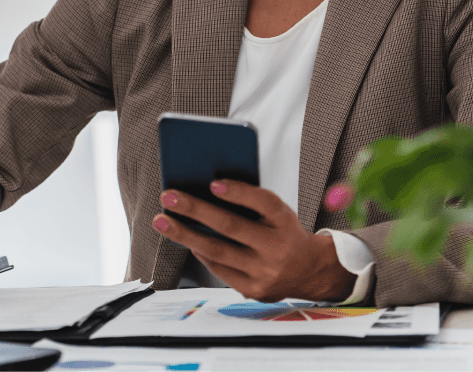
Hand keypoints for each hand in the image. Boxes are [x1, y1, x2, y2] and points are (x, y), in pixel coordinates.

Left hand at [151, 180, 355, 302]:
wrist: (310, 270)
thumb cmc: (283, 231)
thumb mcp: (277, 213)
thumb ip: (250, 202)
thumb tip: (205, 190)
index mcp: (285, 221)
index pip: (263, 203)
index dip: (239, 192)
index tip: (213, 182)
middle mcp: (277, 248)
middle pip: (231, 226)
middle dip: (195, 210)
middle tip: (168, 196)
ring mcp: (265, 272)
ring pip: (217, 251)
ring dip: (184, 234)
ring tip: (161, 221)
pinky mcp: (254, 290)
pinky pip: (219, 269)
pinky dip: (200, 252)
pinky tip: (184, 239)